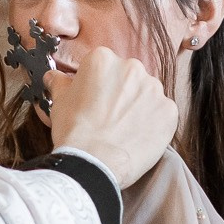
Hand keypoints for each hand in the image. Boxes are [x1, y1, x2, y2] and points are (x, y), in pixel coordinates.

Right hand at [47, 46, 174, 187]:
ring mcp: (154, 89)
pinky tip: (137, 137)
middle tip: (109, 116)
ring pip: (146, 94)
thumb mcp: (58, 102)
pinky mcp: (169, 111)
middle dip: (121, 93)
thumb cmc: (75, 132)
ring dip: (138, 107)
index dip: (98, 85)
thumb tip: (54, 77)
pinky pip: (162, 113)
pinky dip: (153, 124)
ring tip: (123, 129)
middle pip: (128, 78)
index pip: (103, 67)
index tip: (95, 100)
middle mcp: (132, 68)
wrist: (94, 163)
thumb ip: (59, 83)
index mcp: (103, 59)